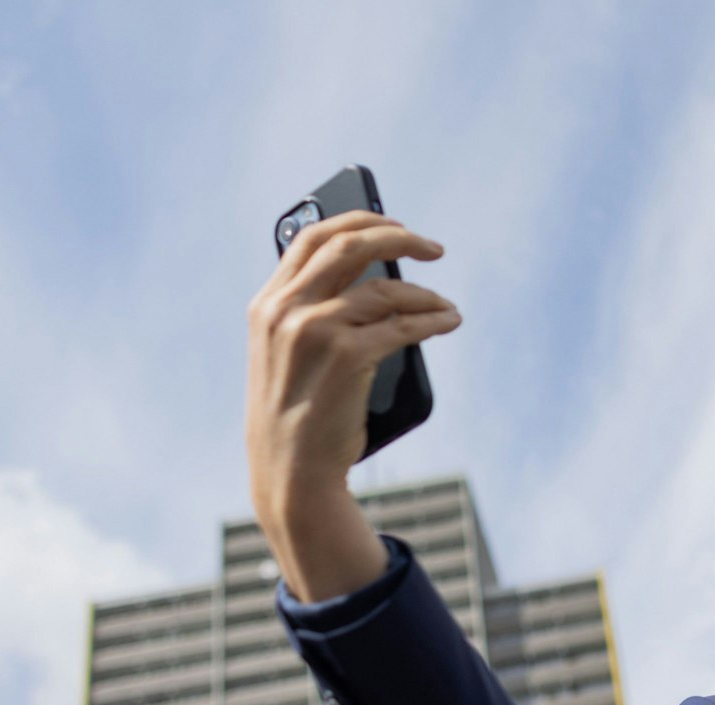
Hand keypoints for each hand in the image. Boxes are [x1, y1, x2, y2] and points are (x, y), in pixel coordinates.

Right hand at [244, 210, 459, 597]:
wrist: (292, 473)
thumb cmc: (297, 415)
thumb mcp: (286, 355)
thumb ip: (309, 312)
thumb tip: (367, 274)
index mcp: (267, 304)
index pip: (311, 238)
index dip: (358, 221)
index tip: (393, 224)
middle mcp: (285, 311)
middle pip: (350, 246)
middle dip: (398, 237)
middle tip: (432, 248)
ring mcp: (314, 332)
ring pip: (384, 289)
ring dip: (425, 293)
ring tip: (446, 306)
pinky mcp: (348, 358)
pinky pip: (402, 325)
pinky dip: (432, 320)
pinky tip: (448, 321)